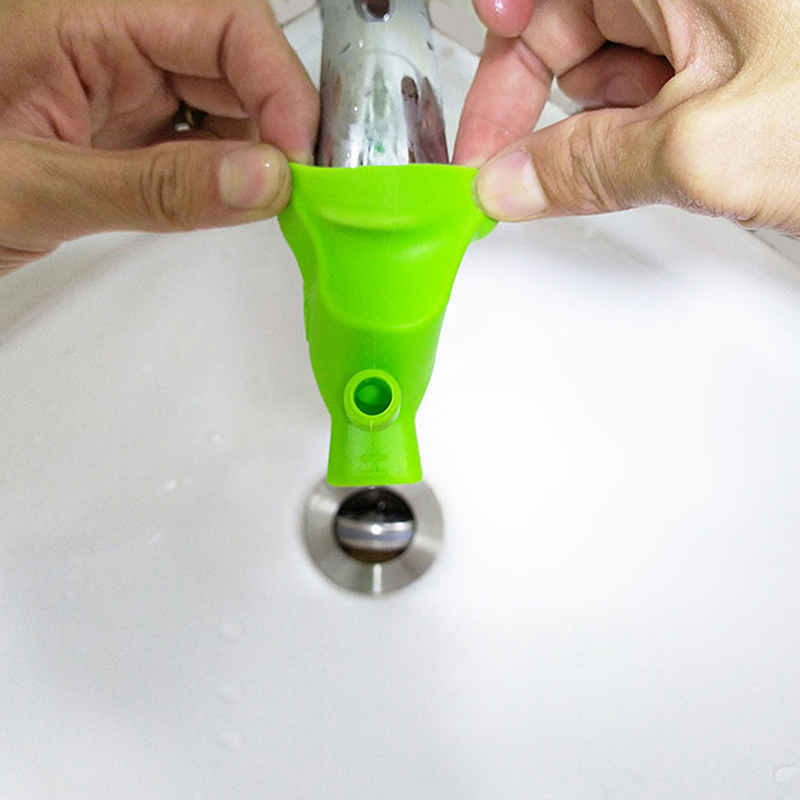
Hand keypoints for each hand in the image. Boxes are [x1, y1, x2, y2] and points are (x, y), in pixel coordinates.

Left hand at [0, 0, 317, 273]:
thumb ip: (155, 187)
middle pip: (235, 55)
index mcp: (79, 16)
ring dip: (261, 149)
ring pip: (228, 100)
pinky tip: (237, 201)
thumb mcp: (37, 188)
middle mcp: (110, 41)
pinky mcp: (129, 130)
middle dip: (280, 117)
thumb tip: (264, 182)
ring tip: (276, 202)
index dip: (277, 82)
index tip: (299, 158)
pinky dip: (231, 174)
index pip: (220, 19)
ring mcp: (123, 87)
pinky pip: (203, 140)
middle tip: (303, 188)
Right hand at [455, 0, 799, 235]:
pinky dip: (640, 121)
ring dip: (598, 119)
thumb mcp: (706, 151)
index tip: (479, 121)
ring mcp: (718, 7)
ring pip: (612, 56)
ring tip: (629, 162)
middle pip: (565, 25)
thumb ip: (590, 168)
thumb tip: (508, 185)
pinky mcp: (739, 40)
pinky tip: (658, 153)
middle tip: (515, 168)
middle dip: (536, 101)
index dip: (495, 54)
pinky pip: (655, 74)